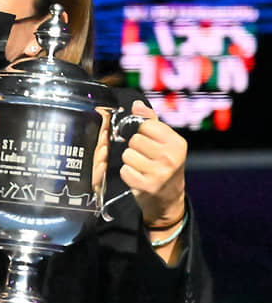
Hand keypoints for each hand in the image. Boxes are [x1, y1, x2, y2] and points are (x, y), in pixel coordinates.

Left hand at [120, 101, 186, 225]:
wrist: (168, 198)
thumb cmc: (164, 165)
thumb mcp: (164, 141)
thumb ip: (150, 121)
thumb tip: (137, 105)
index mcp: (177, 143)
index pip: (145, 125)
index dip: (141, 131)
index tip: (147, 140)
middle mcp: (171, 157)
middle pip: (134, 140)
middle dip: (134, 147)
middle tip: (144, 156)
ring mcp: (160, 173)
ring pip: (127, 155)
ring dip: (129, 161)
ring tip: (140, 166)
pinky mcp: (148, 186)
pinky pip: (125, 171)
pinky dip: (127, 173)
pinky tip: (137, 176)